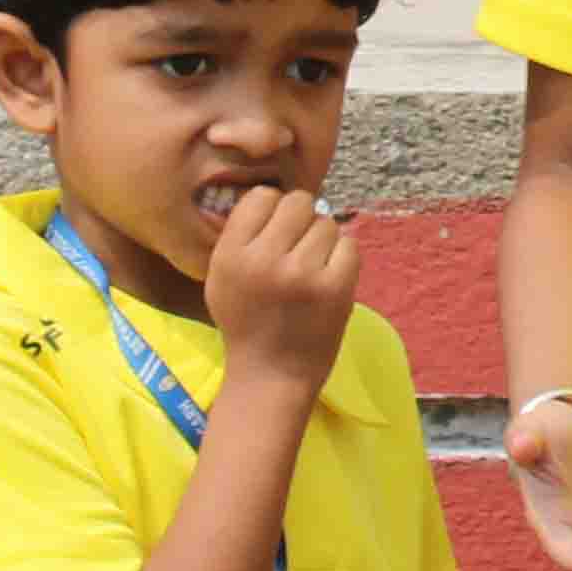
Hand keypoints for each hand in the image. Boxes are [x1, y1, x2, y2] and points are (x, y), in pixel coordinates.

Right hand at [198, 190, 365, 388]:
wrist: (271, 375)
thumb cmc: (246, 322)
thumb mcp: (222, 276)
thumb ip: (240, 235)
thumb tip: (276, 195)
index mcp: (231, 254)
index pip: (263, 196)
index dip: (272, 211)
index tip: (274, 233)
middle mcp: (264, 259)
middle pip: (298, 202)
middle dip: (301, 221)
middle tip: (297, 248)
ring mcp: (302, 274)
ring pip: (326, 223)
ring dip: (323, 241)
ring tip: (311, 269)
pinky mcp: (335, 288)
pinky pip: (349, 245)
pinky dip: (342, 258)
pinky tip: (328, 278)